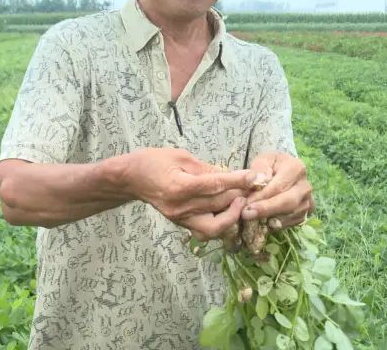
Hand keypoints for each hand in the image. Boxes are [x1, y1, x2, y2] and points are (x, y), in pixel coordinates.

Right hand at [120, 148, 261, 240]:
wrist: (131, 179)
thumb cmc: (154, 161)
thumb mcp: (181, 156)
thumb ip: (206, 168)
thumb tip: (230, 175)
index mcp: (179, 186)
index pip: (214, 185)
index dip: (237, 180)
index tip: (255, 176)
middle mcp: (180, 208)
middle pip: (218, 206)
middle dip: (240, 196)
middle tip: (255, 186)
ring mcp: (180, 219)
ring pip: (215, 227)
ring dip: (233, 215)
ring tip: (242, 201)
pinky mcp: (182, 224)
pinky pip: (207, 231)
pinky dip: (221, 223)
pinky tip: (229, 210)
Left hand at [242, 152, 313, 228]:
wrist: (280, 172)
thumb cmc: (270, 166)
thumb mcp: (262, 161)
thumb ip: (258, 170)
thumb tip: (254, 180)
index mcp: (296, 168)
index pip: (279, 186)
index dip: (262, 196)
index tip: (247, 203)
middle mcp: (305, 186)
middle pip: (288, 202)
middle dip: (266, 210)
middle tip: (247, 214)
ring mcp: (307, 201)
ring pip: (290, 215)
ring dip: (270, 219)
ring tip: (251, 219)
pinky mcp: (304, 214)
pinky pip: (291, 223)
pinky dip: (276, 225)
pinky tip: (261, 224)